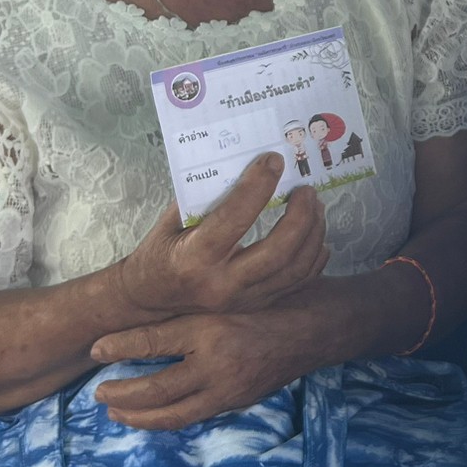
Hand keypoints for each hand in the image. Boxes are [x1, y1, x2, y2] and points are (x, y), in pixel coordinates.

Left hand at [90, 305, 321, 430]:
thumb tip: (156, 298)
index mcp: (212, 327)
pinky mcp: (239, 401)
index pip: (152, 342)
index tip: (95, 349)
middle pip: (155, 391)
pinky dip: (169, 417)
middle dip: (121, 395)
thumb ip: (199, 296)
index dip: (119, 347)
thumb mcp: (235, 288)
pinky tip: (157, 413)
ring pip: (173, 415)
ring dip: (140, 417)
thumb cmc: (280, 296)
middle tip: (98, 392)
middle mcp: (216, 363)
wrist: (323, 325)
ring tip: (117, 412)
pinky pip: (195, 415)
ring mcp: (228, 388)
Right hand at [109, 155, 327, 318]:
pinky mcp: (255, 306)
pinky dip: (313, 257)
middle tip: (306, 190)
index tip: (273, 161)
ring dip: (312, 233)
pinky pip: (297, 283)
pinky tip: (316, 235)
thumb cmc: (161, 252)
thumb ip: (206, 197)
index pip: (234, 220)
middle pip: (277, 252)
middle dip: (300, 217)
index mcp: (193, 259)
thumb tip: (244, 165)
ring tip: (315, 206)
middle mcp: (221, 285)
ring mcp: (242, 300)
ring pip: (294, 270)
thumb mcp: (172, 221)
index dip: (258, 187)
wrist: (150, 302)